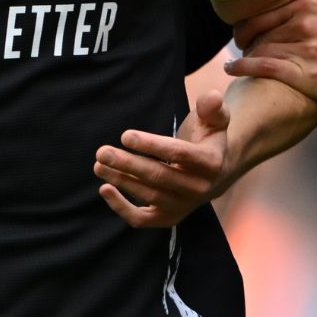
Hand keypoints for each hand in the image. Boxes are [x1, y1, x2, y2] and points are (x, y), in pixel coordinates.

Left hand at [94, 89, 231, 227]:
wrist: (217, 172)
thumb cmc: (209, 139)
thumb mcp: (216, 119)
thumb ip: (213, 106)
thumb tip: (211, 97)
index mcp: (210, 163)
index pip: (179, 154)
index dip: (151, 145)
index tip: (125, 136)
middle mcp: (198, 188)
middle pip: (159, 176)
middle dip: (128, 164)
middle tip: (102, 152)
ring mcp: (183, 205)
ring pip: (148, 196)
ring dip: (121, 180)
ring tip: (99, 165)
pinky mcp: (169, 217)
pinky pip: (142, 219)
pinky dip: (121, 208)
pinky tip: (105, 188)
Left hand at [225, 0, 316, 114]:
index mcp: (314, 4)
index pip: (270, 9)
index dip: (253, 20)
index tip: (248, 28)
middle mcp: (306, 22)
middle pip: (261, 28)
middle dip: (245, 37)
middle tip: (240, 44)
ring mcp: (304, 48)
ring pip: (261, 47)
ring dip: (246, 54)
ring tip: (239, 61)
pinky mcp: (304, 74)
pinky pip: (264, 67)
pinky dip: (243, 68)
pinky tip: (233, 70)